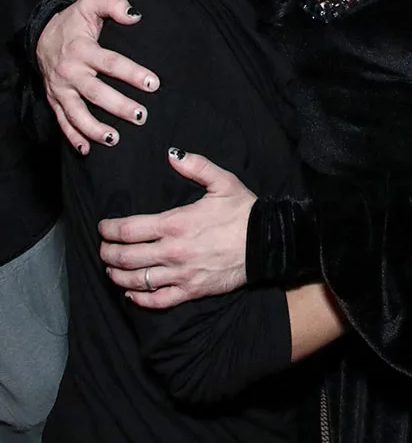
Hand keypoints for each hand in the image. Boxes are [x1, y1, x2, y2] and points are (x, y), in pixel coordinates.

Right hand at [37, 0, 159, 151]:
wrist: (40, 35)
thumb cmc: (74, 21)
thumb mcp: (91, 4)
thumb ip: (114, 4)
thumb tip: (136, 15)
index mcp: (82, 49)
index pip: (110, 62)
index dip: (132, 73)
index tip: (153, 83)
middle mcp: (70, 72)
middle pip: (96, 93)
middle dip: (119, 106)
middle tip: (141, 116)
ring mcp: (60, 89)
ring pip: (77, 113)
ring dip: (94, 129)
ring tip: (115, 140)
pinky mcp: (54, 100)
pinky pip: (62, 122)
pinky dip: (73, 137)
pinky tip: (87, 151)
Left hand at [99, 149, 255, 308]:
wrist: (266, 243)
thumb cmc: (243, 211)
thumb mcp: (223, 182)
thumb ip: (196, 166)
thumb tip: (172, 154)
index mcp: (176, 223)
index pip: (130, 230)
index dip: (110, 230)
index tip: (103, 227)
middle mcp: (173, 251)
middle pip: (126, 257)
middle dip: (108, 253)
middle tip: (102, 248)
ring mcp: (181, 274)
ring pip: (137, 281)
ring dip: (118, 276)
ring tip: (111, 269)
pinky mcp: (191, 291)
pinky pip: (157, 301)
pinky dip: (139, 299)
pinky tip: (131, 293)